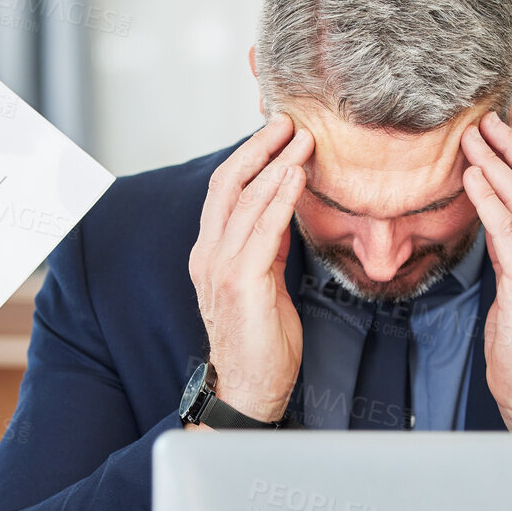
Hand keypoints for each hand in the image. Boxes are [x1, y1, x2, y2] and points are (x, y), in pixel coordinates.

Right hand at [187, 113, 312, 421]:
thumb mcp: (265, 284)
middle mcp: (208, 255)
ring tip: (302, 139)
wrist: (248, 389)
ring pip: (245, 201)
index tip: (278, 133)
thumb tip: (284, 212)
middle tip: (289, 121)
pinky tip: (297, 176)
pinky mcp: (240, 282)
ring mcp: (220, 267)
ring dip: (276, 164)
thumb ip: (268, 248)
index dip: (250, 157)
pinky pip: (262, 229)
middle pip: (228, 184)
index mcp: (211, 254)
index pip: (226, 192)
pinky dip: (279, 198)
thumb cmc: (261, 342)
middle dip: (259, 148)